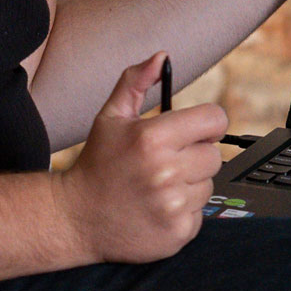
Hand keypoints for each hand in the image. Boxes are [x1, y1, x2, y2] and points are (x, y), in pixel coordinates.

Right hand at [60, 53, 230, 263]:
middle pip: (214, 155)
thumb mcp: (110, 117)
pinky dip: (182, 211)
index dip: (206, 124)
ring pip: (208, 185)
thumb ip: (135, 82)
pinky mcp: (178, 232)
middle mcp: (165, 171)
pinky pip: (199, 213)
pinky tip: (156, 208)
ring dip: (188, 185)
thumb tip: (160, 58)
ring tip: (157, 187)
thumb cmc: (97, 165)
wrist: (76, 218)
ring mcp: (172, 205)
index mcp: (152, 138)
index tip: (194, 131)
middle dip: (193, 156)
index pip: (215, 120)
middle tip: (165, 163)